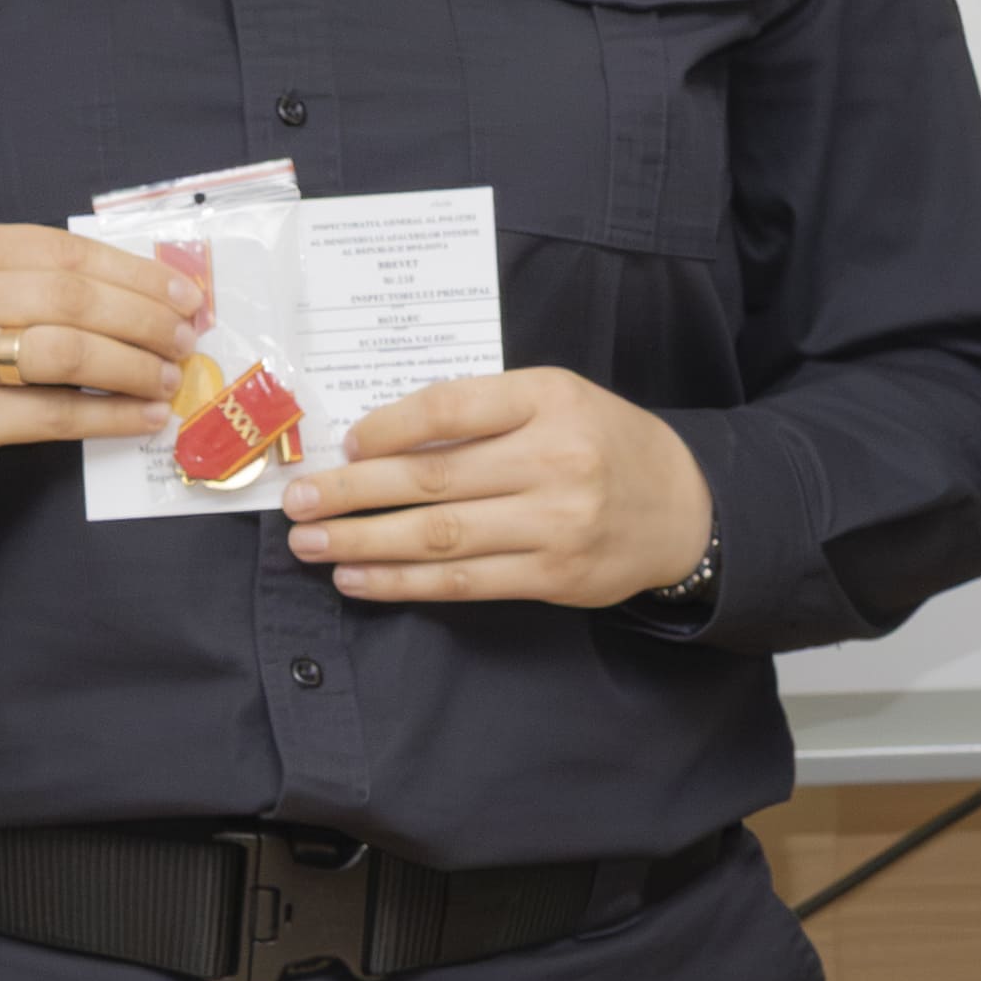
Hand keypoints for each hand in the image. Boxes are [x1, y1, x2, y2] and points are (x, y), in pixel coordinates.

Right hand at [0, 219, 199, 513]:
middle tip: (187, 335)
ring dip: (134, 365)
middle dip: (145, 317)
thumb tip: (138, 290)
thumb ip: (25, 281)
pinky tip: (143, 416)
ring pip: (70, 351)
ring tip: (170, 376)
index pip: (61, 249)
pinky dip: (110, 414)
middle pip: (72, 296)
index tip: (183, 291)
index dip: (132, 271)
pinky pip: (55, 413)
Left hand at [283, 369, 716, 608]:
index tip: (345, 444)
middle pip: (432, 478)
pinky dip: (403, 581)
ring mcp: (556, 522)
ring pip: (440, 535)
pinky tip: (359, 578)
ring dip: (364, 542)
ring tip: (311, 543)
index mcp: (549, 398)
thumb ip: (481, 411)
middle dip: (352, 492)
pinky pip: (463, 581)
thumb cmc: (601, 442)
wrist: (682, 505)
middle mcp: (555, 458)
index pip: (449, 407)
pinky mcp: (554, 576)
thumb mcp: (554, 399)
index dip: (387, 427)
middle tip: (298, 501)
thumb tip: (380, 438)